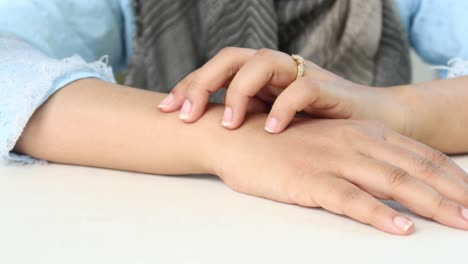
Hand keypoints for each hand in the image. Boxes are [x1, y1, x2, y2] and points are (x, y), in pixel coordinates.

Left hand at [158, 47, 408, 134]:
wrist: (368, 123)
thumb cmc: (313, 125)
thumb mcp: (269, 121)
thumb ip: (243, 118)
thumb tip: (200, 130)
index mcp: (257, 75)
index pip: (216, 69)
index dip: (188, 86)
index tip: (165, 111)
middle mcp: (274, 68)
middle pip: (231, 58)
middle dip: (203, 83)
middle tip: (185, 115)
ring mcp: (300, 74)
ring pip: (262, 63)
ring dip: (240, 92)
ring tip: (230, 125)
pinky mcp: (327, 87)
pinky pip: (302, 87)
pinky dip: (284, 107)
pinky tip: (271, 130)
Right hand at [208, 115, 467, 234]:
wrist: (237, 135)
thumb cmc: (283, 141)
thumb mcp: (330, 139)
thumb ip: (362, 152)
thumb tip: (393, 174)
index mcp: (363, 131)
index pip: (420, 155)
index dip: (452, 177)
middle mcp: (354, 142)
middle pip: (415, 169)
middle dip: (453, 194)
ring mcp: (332, 160)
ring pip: (391, 182)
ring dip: (430, 204)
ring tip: (458, 223)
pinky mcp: (309, 180)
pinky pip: (350, 199)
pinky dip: (378, 213)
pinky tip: (400, 227)